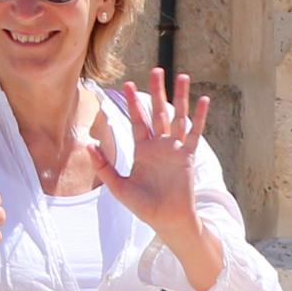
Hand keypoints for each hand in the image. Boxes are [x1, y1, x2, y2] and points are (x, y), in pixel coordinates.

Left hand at [96, 73, 208, 238]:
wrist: (167, 220)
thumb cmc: (144, 207)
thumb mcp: (119, 186)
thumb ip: (104, 167)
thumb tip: (88, 145)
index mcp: (143, 149)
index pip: (137, 120)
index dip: (132, 102)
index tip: (127, 84)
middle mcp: (160, 145)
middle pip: (158, 112)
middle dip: (156, 91)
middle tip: (156, 70)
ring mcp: (175, 149)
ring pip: (178, 117)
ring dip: (180, 97)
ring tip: (181, 76)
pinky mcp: (188, 157)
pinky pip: (195, 134)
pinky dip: (199, 118)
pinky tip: (203, 100)